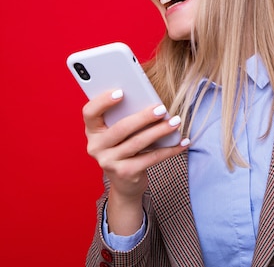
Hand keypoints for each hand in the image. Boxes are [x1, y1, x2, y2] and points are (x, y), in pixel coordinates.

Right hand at [82, 89, 188, 233]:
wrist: (126, 182)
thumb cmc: (125, 147)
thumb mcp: (121, 133)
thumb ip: (126, 116)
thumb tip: (150, 100)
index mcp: (93, 131)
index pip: (89, 113)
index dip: (103, 101)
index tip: (121, 92)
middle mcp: (96, 147)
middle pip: (121, 128)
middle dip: (143, 117)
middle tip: (161, 108)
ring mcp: (109, 162)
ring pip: (138, 142)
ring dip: (160, 131)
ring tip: (176, 121)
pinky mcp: (125, 173)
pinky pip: (151, 158)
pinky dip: (170, 149)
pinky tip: (183, 143)